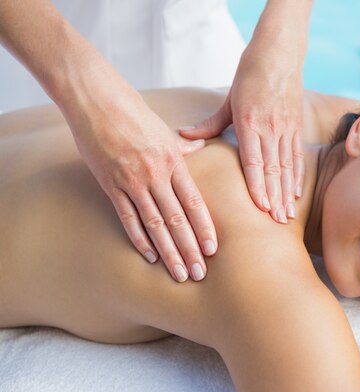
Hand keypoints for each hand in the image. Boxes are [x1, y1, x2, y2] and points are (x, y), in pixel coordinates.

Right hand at [62, 74, 216, 282]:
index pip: (194, 202)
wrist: (96, 100)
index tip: (213, 249)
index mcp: (173, 161)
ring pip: (155, 224)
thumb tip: (199, 149)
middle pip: (177, 219)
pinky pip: (128, 218)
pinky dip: (139, 239)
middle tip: (199, 273)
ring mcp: (132, 181)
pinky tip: (150, 257)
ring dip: (168, 252)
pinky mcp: (110, 185)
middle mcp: (156, 174)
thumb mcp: (163, 129)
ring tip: (179, 273)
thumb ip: (182, 146)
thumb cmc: (132, 112)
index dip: (204, 227)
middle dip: (190, 249)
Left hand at [179, 40, 304, 223]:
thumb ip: (210, 123)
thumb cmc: (250, 73)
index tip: (262, 207)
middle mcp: (271, 128)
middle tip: (277, 222)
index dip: (258, 186)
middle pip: (274, 169)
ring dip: (288, 193)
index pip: (255, 161)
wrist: (279, 52)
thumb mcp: (228, 98)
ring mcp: (286, 127)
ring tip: (287, 215)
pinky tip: (297, 193)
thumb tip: (185, 136)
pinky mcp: (297, 125)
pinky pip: (298, 156)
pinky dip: (298, 176)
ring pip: (288, 166)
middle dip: (276, 197)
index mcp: (250, 122)